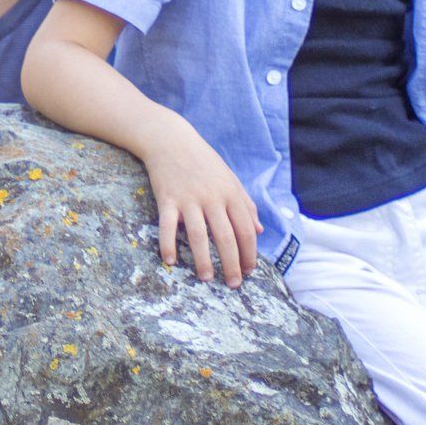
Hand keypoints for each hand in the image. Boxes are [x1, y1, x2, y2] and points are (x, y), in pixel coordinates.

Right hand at [138, 118, 261, 288]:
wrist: (170, 140)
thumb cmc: (203, 161)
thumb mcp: (229, 179)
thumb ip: (245, 204)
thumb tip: (258, 230)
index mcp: (230, 194)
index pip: (245, 230)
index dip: (249, 254)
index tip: (249, 271)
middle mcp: (212, 198)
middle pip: (226, 237)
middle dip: (231, 264)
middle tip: (233, 284)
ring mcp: (188, 199)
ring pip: (198, 236)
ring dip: (203, 260)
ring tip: (206, 278)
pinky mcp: (167, 199)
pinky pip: (167, 226)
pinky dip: (168, 245)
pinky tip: (170, 261)